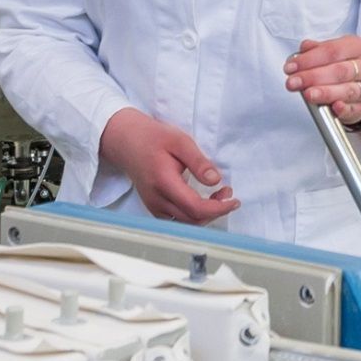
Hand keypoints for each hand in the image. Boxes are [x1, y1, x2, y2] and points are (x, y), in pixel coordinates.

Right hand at [99, 108, 238, 224]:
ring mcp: (153, 205)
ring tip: (219, 195)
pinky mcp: (153, 206)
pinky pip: (176, 219)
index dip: (218, 208)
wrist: (126, 141)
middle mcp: (156, 199)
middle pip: (192, 219)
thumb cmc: (153, 138)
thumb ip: (198, 162)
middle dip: (215, 210)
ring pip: (185, 222)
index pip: (195, 207)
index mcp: (164, 182)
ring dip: (206, 214)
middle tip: (228, 193)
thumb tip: (215, 180)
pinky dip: (193, 214)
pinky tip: (203, 200)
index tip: (233, 201)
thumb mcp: (180, 141)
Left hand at [286, 36, 360, 125]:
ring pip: (347, 90)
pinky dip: (343, 109)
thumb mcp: (332, 52)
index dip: (309, 59)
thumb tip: (304, 49)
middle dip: (312, 77)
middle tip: (293, 82)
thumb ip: (316, 50)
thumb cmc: (342, 66)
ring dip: (325, 93)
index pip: (332, 51)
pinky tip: (333, 107)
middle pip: (339, 71)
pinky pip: (353, 108)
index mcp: (356, 47)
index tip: (291, 67)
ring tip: (307, 94)